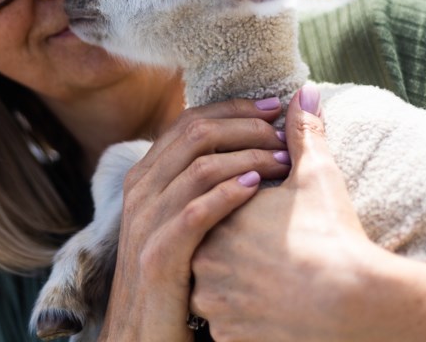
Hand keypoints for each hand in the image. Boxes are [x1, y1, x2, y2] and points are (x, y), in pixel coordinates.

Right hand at [99, 98, 290, 340]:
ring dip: (247, 157)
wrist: (144, 338)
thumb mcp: (179, 222)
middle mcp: (141, 191)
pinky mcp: (158, 256)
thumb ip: (199, 182)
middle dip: (246, 126)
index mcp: (146, 177)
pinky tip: (257, 189)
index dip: (233, 109)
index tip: (273, 107)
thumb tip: (239, 145)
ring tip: (285, 161)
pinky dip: (228, 194)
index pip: (189, 120)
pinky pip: (195, 212)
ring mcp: (146, 223)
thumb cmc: (173, 276)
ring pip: (199, 167)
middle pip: (195, 133)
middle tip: (285, 133)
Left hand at [190, 84, 385, 341]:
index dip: (238, 212)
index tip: (264, 219)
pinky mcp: (227, 339)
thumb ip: (303, 133)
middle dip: (230, 252)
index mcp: (215, 217)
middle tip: (271, 255)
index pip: (208, 210)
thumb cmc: (334, 236)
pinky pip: (226, 330)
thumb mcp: (318, 177)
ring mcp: (213, 306)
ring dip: (232, 290)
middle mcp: (203, 262)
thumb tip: (302, 92)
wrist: (355, 304)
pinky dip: (243, 324)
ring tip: (272, 284)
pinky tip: (272, 314)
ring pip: (212, 294)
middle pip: (205, 252)